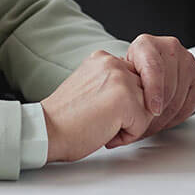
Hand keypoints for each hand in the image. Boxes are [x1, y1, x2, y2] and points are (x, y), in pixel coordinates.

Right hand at [41, 50, 155, 162]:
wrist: (47, 131)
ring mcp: (121, 80)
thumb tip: (136, 93)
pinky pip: (143, 124)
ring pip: (147, 107)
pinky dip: (127, 136)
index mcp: (103, 58)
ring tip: (103, 126)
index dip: (123, 101)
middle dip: (130, 112)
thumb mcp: (89, 87)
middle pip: (145, 92)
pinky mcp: (126, 100)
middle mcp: (113, 63)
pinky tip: (105, 133)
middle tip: (102, 120)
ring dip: (130, 123)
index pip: (135, 79)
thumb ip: (111, 83)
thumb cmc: (64, 118)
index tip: (101, 110)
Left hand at [113, 34, 194, 145]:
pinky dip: (180, 116)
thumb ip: (121, 87)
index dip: (154, 91)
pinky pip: (192, 102)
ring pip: (181, 97)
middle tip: (143, 129)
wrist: (143, 69)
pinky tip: (167, 122)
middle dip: (157, 114)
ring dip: (167, 119)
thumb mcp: (120, 77)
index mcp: (146, 44)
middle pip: (169, 86)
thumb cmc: (130, 74)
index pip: (154, 67)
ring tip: (152, 128)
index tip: (153, 111)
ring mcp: (187, 60)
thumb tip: (117, 111)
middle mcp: (170, 48)